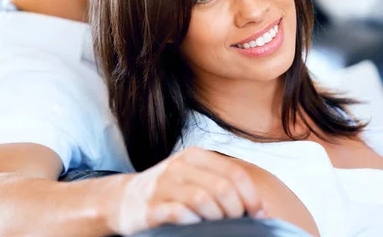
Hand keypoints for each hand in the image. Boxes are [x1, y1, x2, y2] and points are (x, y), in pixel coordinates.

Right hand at [109, 146, 266, 234]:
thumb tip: (258, 205)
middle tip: (236, 223)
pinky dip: (194, 223)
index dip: (252, 197)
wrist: (123, 200)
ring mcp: (162, 185)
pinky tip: (195, 226)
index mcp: (193, 156)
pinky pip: (180, 214)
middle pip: (223, 188)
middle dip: (237, 210)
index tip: (259, 214)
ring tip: (216, 225)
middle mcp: (178, 166)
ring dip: (217, 219)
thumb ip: (220, 182)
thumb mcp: (191, 176)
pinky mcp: (151, 207)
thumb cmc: (166, 191)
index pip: (234, 173)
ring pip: (204, 200)